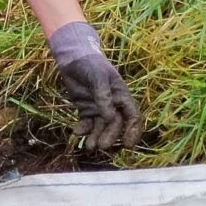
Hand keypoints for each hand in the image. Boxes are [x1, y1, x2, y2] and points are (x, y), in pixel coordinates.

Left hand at [48, 22, 142, 150]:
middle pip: (115, 125)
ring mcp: (99, 108)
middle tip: (101, 146)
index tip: (127, 145)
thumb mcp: (98, 77)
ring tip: (89, 147)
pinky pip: (86, 123)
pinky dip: (83, 129)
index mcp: (121, 96)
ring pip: (100, 127)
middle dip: (110, 136)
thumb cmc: (90, 64)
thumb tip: (110, 117)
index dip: (132, 131)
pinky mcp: (85, 109)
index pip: (132, 117)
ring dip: (96, 137)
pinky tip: (77, 133)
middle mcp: (112, 104)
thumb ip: (103, 96)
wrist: (73, 58)